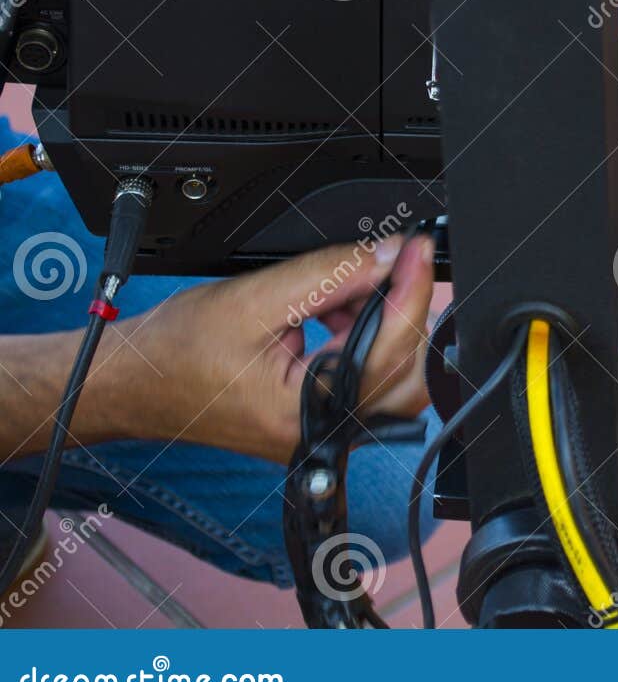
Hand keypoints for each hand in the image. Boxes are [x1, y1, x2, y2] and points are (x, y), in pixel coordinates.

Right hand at [103, 233, 435, 464]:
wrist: (134, 382)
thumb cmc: (175, 353)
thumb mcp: (252, 300)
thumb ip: (328, 277)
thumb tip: (388, 255)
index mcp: (309, 413)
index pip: (390, 349)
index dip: (411, 290)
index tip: (419, 250)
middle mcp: (326, 431)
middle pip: (409, 371)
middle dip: (406, 312)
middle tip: (393, 264)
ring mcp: (328, 428)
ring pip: (394, 372)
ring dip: (383, 321)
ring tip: (343, 287)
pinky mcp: (324, 416)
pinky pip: (368, 375)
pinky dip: (364, 334)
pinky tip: (338, 308)